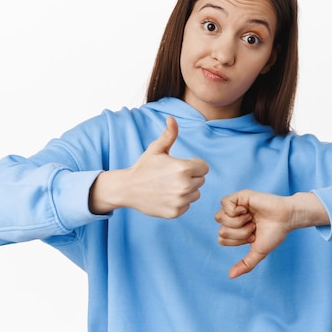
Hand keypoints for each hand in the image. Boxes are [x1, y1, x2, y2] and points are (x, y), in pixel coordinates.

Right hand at [89, 116, 208, 217]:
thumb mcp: (156, 149)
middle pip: (201, 180)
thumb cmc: (144, 167)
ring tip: (169, 186)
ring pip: (195, 194)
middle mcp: (185, 185)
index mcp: (184, 168)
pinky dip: (180, 202)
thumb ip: (169, 134)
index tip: (179, 166)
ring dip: (186, 190)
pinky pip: (187, 205)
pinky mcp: (176, 212)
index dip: (193, 165)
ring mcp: (180, 200)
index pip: (204, 167)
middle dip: (190, 177)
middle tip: (171, 176)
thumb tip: (172, 118)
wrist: (128, 189)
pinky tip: (166, 196)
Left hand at [215, 191, 328, 278]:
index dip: (236, 241)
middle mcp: (234, 219)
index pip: (222, 239)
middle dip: (239, 233)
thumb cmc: (275, 233)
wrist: (286, 218)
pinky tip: (247, 210)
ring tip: (251, 219)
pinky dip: (235, 211)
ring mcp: (235, 207)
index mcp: (236, 230)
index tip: (252, 236)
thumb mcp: (258, 252)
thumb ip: (245, 264)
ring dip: (237, 222)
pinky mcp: (239, 196)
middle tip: (253, 227)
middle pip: (221, 230)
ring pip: (219, 217)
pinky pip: (224, 203)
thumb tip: (230, 276)